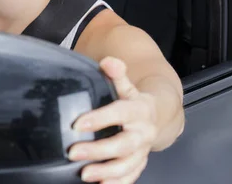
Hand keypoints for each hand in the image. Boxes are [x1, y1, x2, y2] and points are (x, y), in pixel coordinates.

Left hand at [68, 56, 158, 183]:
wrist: (157, 117)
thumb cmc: (133, 100)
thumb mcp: (127, 85)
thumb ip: (117, 73)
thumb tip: (108, 61)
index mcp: (139, 110)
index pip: (119, 113)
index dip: (99, 118)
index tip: (77, 123)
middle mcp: (143, 133)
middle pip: (123, 144)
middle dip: (98, 150)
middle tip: (73, 152)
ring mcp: (142, 151)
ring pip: (127, 164)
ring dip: (106, 171)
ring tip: (84, 174)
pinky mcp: (139, 163)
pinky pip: (130, 176)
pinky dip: (117, 183)